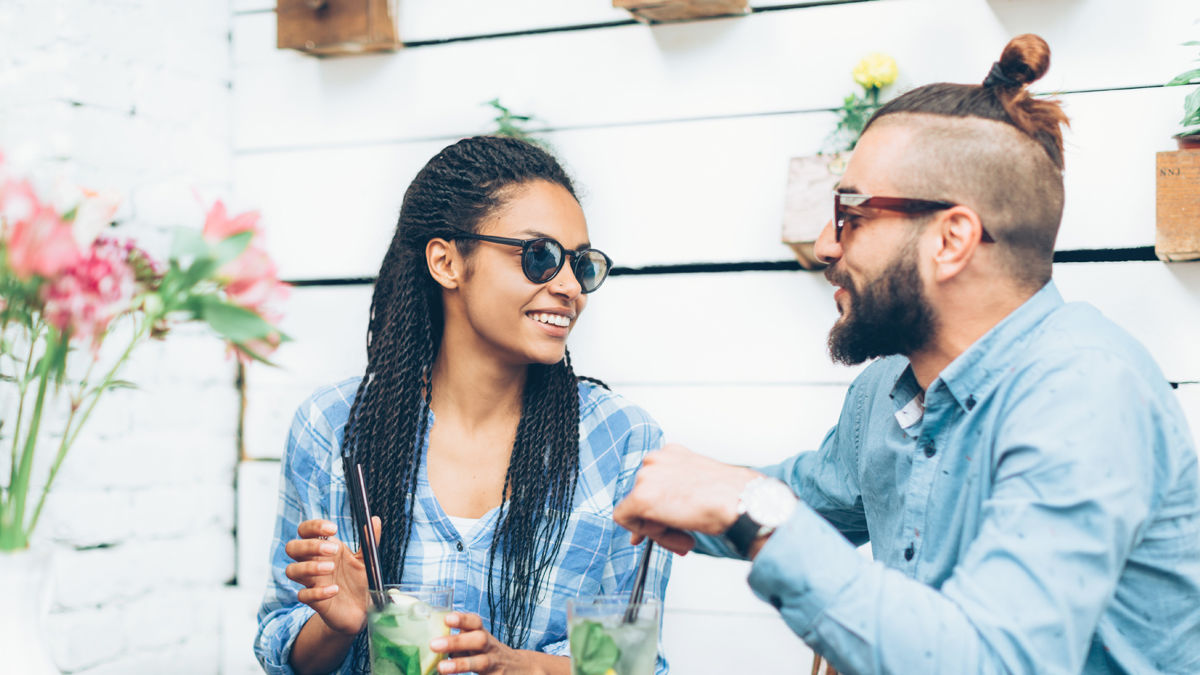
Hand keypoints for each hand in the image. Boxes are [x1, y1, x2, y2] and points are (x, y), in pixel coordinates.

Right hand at [284, 516, 381, 635]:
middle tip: (333, 550)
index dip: (314, 526)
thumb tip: (375, 520)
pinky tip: (335, 590)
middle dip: (309, 546)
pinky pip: (303, 595)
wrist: (362, 610)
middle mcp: (314, 563)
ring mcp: (312, 582)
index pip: (306, 530)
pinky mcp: (314, 602)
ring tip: (332, 568)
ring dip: (309, 567)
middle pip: (292, 547)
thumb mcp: (368, 560)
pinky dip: (318, 592)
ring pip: (291, 570)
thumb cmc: (360, 581)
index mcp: (324, 548)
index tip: (333, 529)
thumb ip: (369, 541)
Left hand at [431, 612, 534, 673]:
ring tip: (441, 667)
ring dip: (460, 664)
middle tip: (433, 644)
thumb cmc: (487, 654)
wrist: (520, 669)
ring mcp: (494, 665)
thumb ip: (460, 641)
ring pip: (480, 662)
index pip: (475, 623)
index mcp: (483, 635)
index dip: (462, 619)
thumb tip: (428, 641)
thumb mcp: (478, 643)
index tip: (446, 619)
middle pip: (479, 640)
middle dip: (457, 641)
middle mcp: (490, 648)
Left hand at [613, 443, 760, 554]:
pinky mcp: (640, 498)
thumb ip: (679, 495)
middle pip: (643, 497)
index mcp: (673, 454)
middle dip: (661, 521)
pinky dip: (650, 535)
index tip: (665, 522)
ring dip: (661, 530)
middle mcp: (656, 459)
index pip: (652, 482)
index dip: (659, 508)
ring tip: (688, 536)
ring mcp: (646, 477)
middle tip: (684, 535)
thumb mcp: (702, 486)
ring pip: (637, 511)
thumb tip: (662, 514)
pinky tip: (678, 535)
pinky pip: (629, 522)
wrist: (743, 502)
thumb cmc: (735, 496)